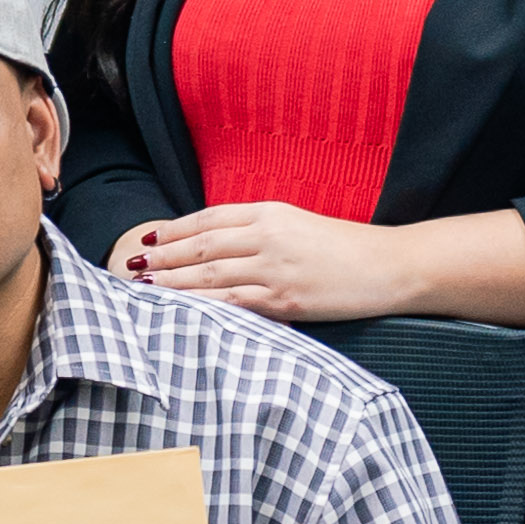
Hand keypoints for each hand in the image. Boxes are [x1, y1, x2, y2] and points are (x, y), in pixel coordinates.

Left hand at [110, 202, 416, 324]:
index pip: (209, 219)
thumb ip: (261, 232)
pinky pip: (232, 303)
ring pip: (209, 276)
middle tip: (132, 267)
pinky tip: (179, 310)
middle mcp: (268, 237)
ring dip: (172, 282)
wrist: (392, 266)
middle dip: (163, 257)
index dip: (174, 230)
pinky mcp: (285, 300)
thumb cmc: (348, 248)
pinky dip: (201, 306)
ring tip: (144, 288)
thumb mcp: (300, 226)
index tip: (149, 239)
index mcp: (271, 213)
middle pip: (201, 246)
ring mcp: (275, 269)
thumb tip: (219, 245)